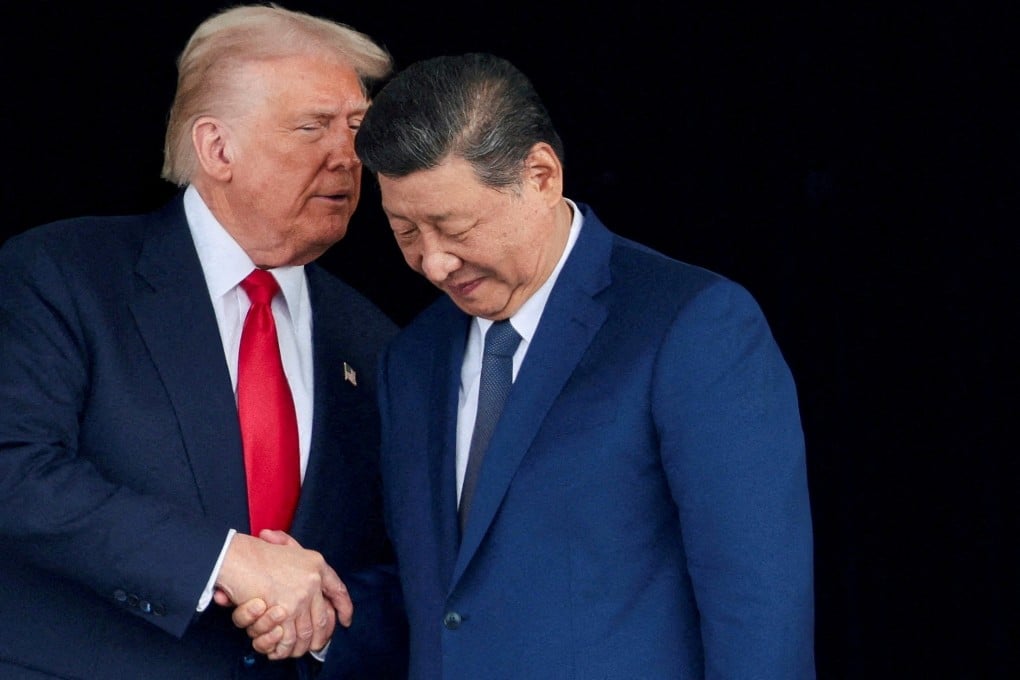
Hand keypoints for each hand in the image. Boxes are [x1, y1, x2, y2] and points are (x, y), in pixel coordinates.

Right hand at [215, 530, 352, 658]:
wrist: (237, 556)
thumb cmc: (255, 552)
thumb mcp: (286, 546)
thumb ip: (297, 552)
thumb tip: (304, 568)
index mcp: (316, 564)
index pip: (338, 590)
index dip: (344, 607)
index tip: (346, 619)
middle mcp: (313, 581)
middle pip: (323, 618)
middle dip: (321, 637)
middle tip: (317, 646)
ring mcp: (300, 597)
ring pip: (307, 632)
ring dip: (300, 646)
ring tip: (295, 651)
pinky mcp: (284, 611)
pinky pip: (289, 638)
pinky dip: (284, 648)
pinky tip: (281, 650)